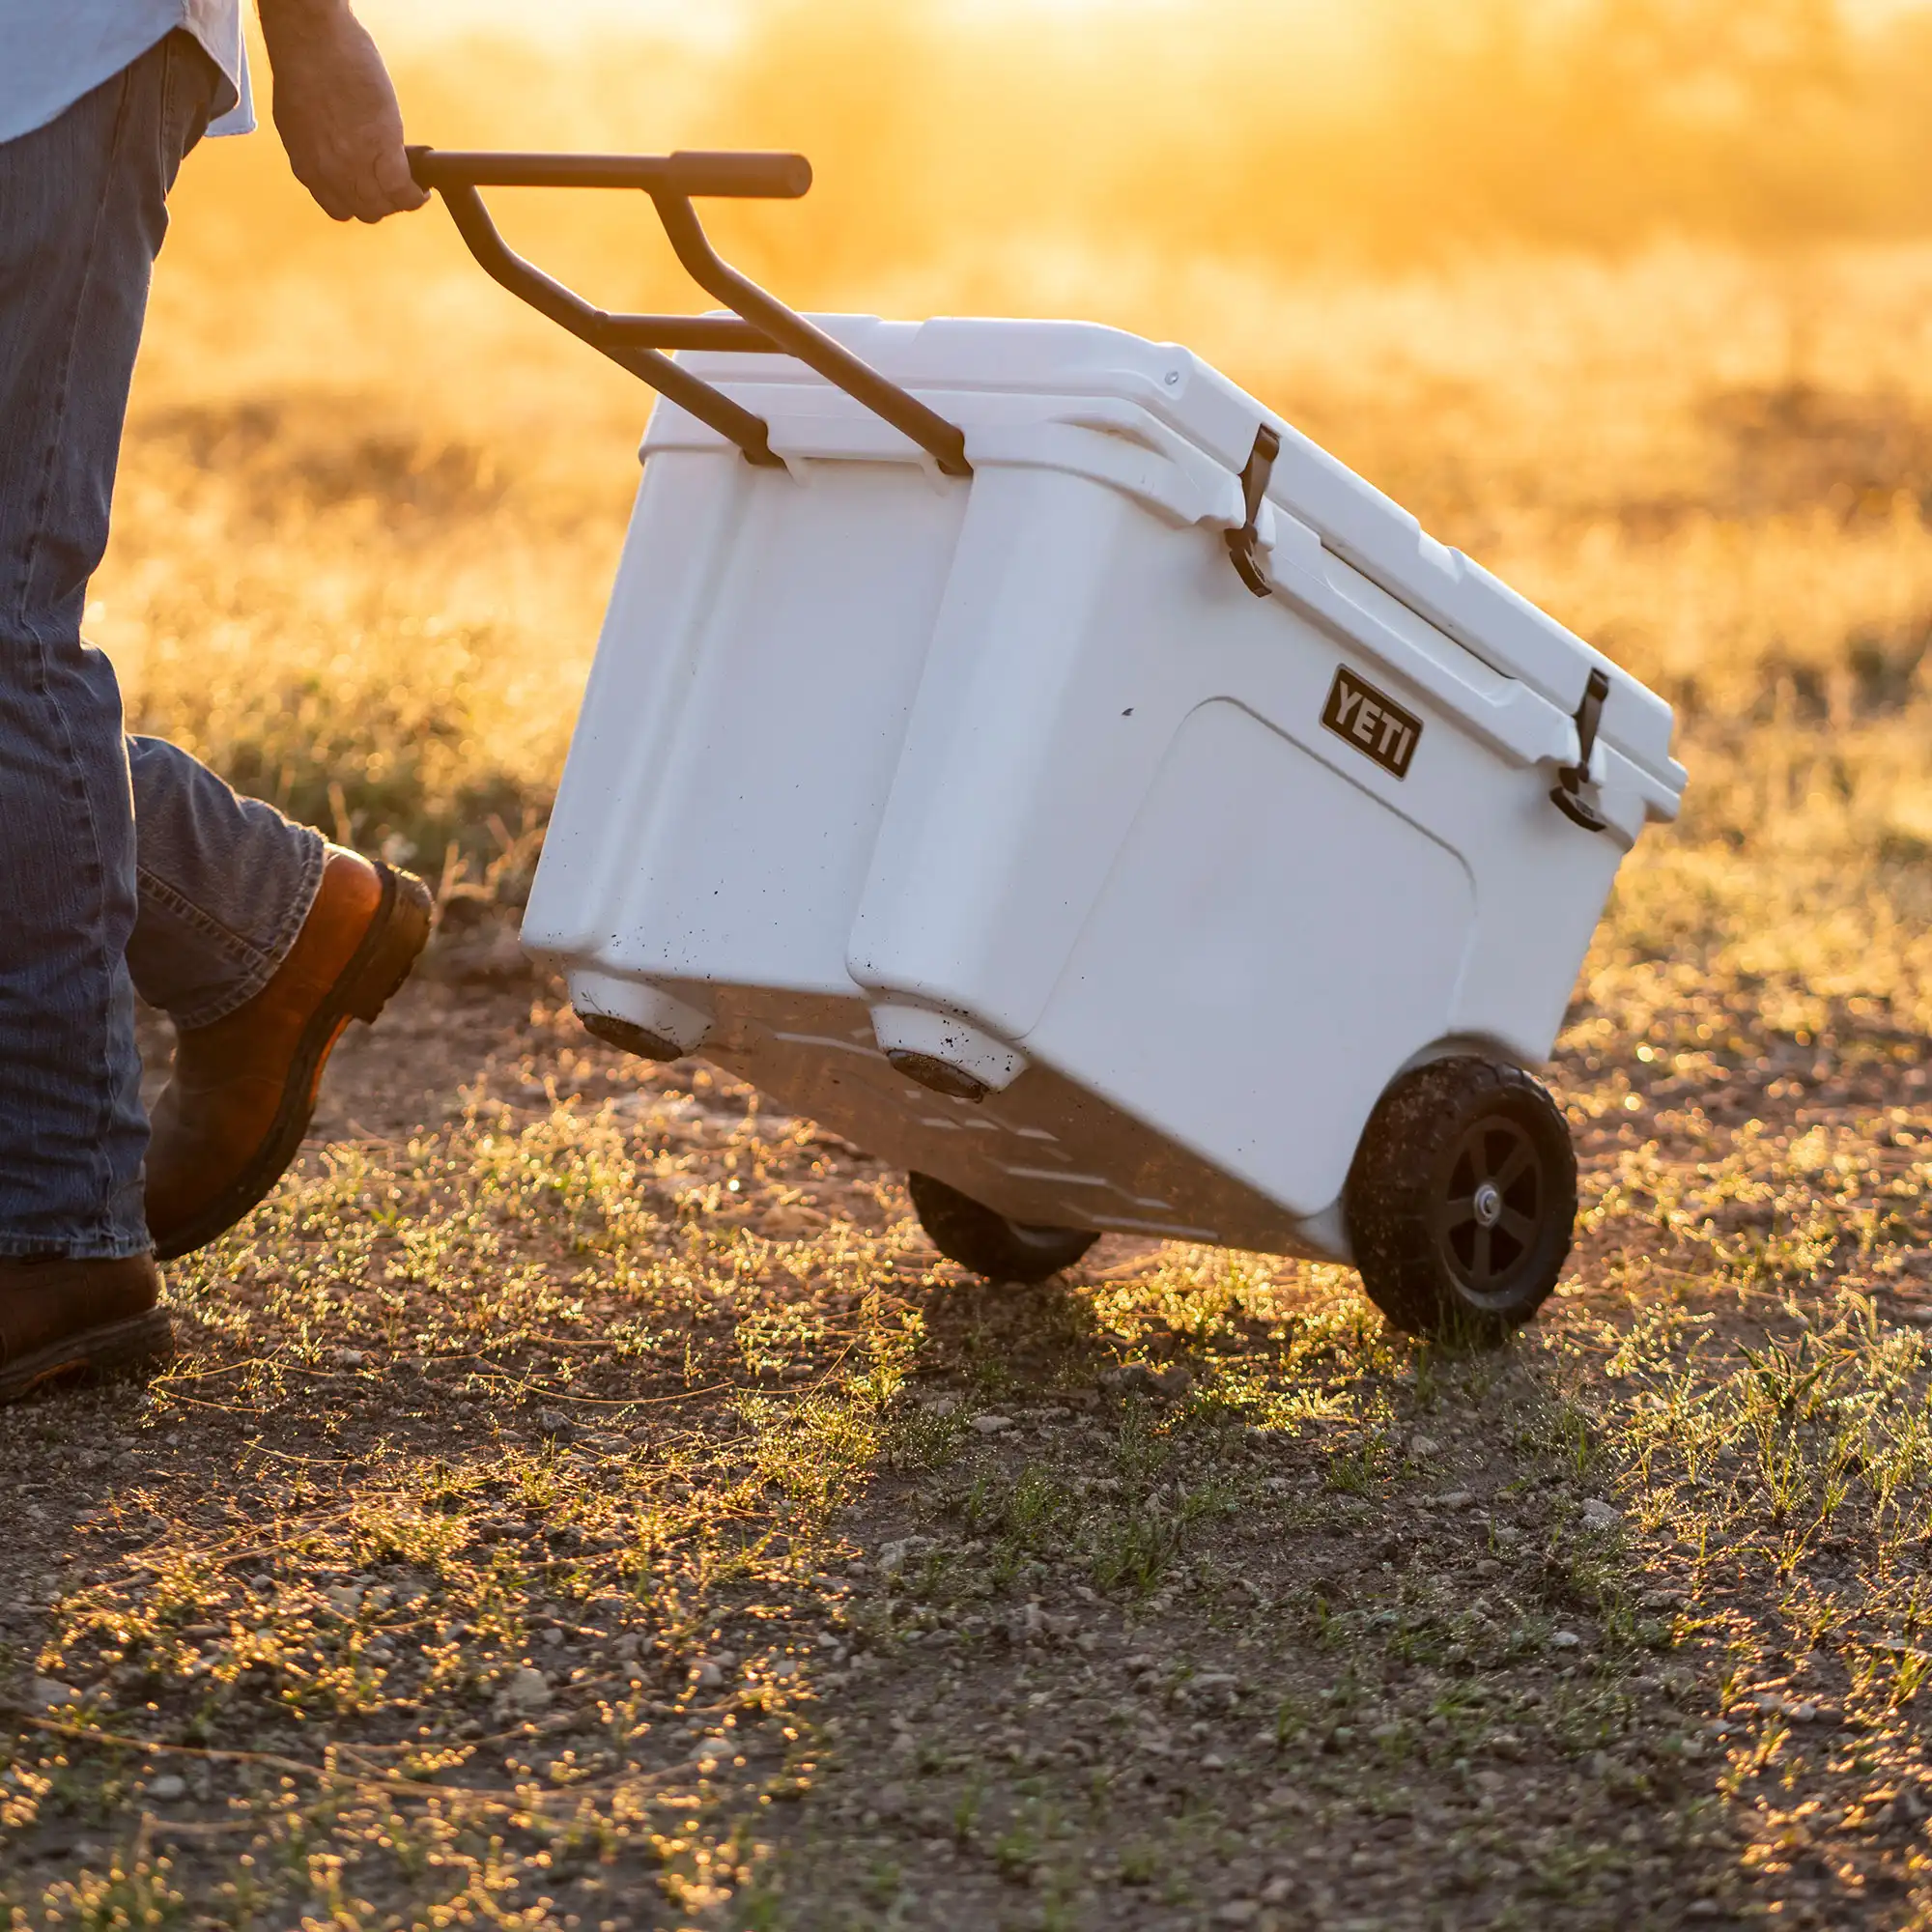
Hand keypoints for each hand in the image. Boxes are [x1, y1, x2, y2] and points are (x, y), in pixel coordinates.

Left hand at [259, 0, 427, 222]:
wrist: (312, 40)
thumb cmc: (303, 63)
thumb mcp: (298, 117)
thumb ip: (318, 144)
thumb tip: (338, 152)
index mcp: (306, 165)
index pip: (339, 208)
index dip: (360, 204)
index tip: (373, 192)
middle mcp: (329, 173)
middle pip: (366, 211)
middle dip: (384, 203)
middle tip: (398, 188)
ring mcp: (356, 164)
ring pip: (386, 205)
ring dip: (402, 200)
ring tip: (413, 187)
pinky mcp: (382, 149)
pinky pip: (403, 190)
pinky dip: (416, 194)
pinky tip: (424, 188)